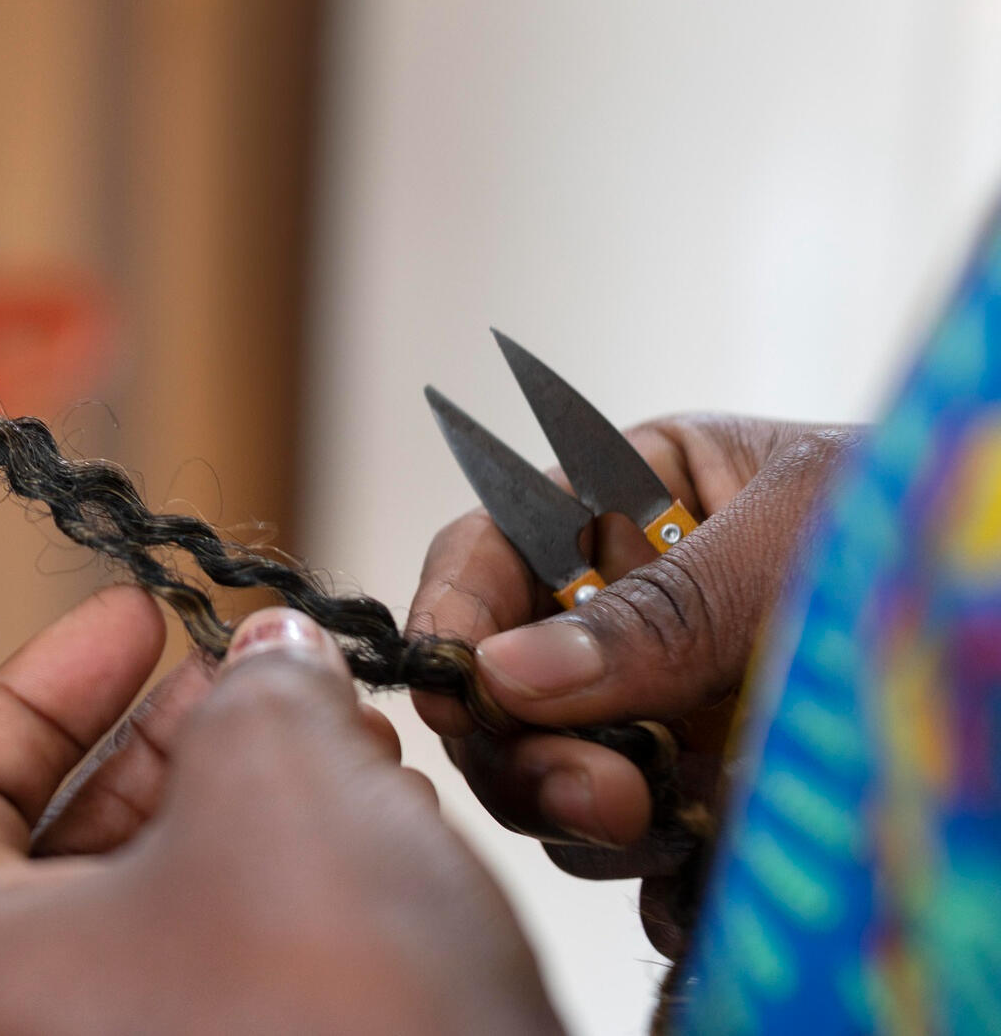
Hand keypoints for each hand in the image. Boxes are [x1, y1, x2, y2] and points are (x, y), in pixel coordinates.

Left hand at [0, 590, 560, 1035]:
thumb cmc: (333, 1013)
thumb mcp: (279, 779)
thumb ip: (255, 686)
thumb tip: (273, 654)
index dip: (46, 685)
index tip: (134, 619)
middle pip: (65, 850)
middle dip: (173, 745)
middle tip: (250, 676)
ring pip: (165, 912)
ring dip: (251, 809)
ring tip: (347, 741)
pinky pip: (230, 977)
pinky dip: (288, 894)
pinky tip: (381, 835)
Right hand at [406, 414, 858, 953]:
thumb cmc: (939, 528)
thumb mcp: (794, 542)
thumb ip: (655, 613)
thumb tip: (503, 672)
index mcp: (623, 505)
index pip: (488, 553)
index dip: (449, 616)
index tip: (451, 690)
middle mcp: (625, 612)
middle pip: (503, 690)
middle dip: (530, 749)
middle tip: (606, 798)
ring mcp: (664, 713)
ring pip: (557, 783)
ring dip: (595, 822)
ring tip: (680, 825)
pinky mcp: (708, 802)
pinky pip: (636, 857)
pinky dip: (659, 881)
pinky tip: (711, 871)